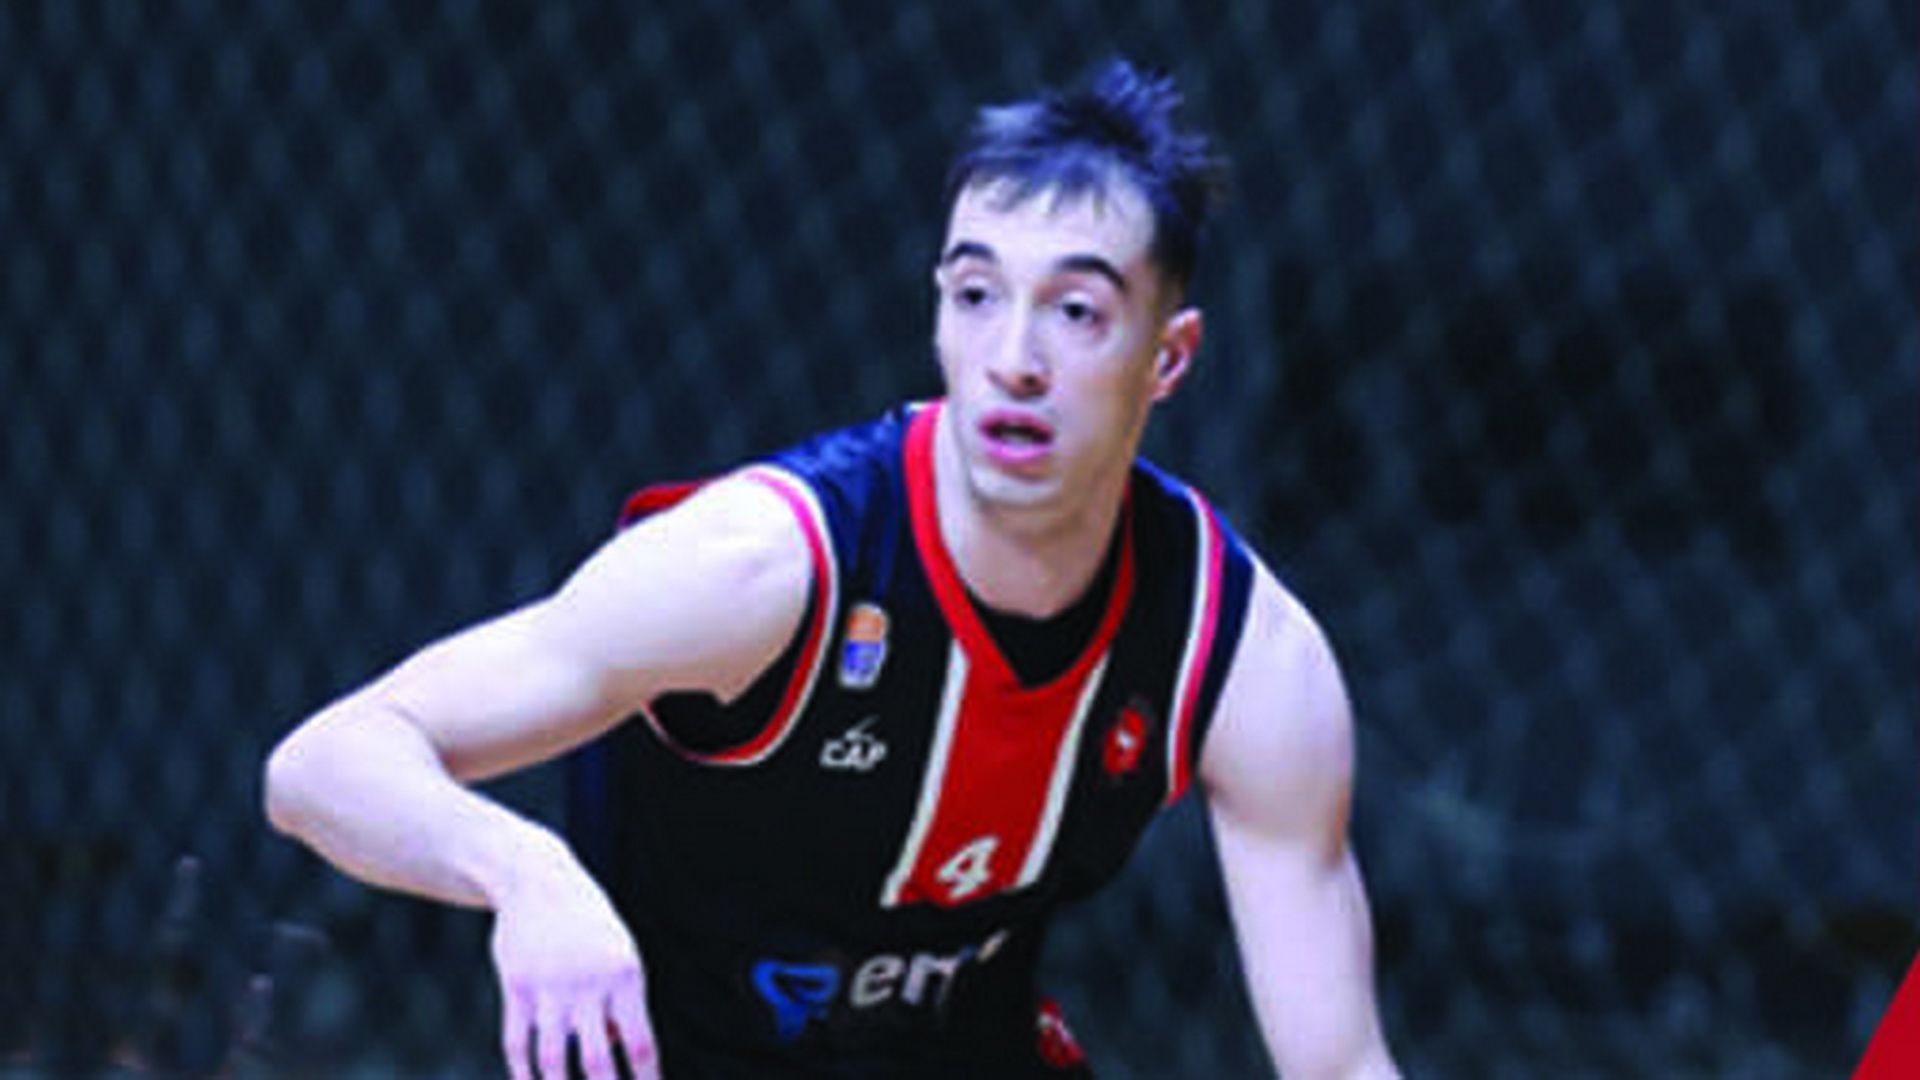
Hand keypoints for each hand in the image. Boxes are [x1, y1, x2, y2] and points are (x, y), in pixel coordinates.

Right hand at [489, 860, 657, 1079]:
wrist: (539, 879)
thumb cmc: (589, 923)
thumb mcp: (619, 952)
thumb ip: (621, 1004)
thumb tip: (616, 1053)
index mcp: (625, 976)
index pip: (640, 1044)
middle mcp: (589, 984)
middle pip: (597, 1061)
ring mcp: (549, 987)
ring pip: (553, 1059)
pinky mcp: (515, 987)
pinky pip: (517, 1042)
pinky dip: (523, 1073)